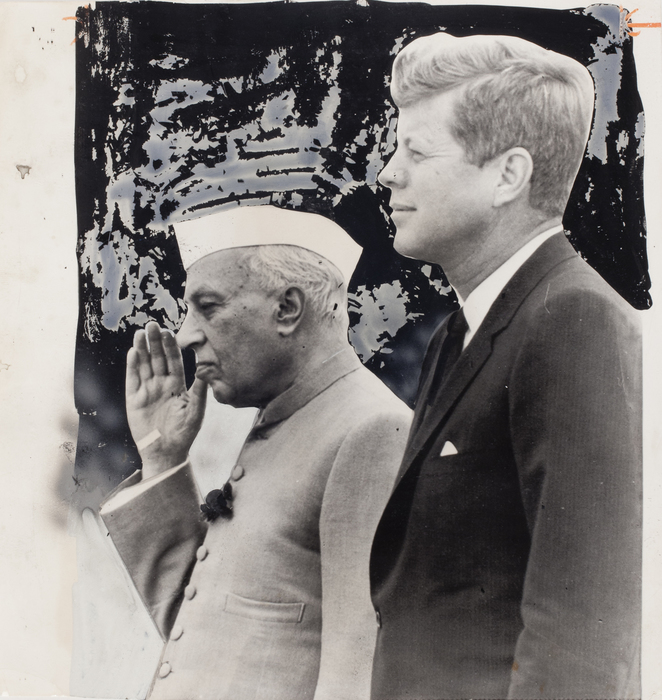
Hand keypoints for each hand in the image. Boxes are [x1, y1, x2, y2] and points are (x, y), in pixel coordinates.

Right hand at [126, 321, 206, 477]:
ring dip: (142, 349)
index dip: (171, 347)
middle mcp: (161, 384)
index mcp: (177, 385)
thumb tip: (207, 370)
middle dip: (155, 342)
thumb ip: (199, 391)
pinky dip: (132, 366)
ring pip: (144, 365)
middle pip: (158, 358)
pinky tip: (133, 352)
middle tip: (153, 324)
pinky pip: (133, 379)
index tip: (170, 332)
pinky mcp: (133, 399)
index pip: (174, 361)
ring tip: (140, 333)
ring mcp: (147, 390)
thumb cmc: (184, 433)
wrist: (166, 453)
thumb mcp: (195, 412)